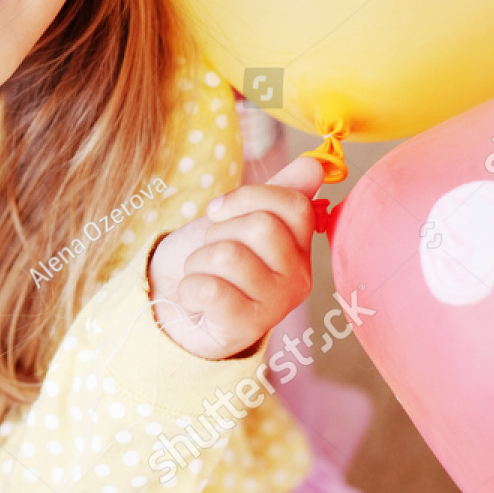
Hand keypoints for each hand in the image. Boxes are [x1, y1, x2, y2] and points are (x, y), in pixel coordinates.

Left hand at [147, 155, 322, 359]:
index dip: (247, 198)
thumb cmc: (213, 260)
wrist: (179, 307)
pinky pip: (211, 289)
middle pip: (261, 227)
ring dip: (199, 261)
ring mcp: (276, 305)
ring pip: (230, 256)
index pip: (294, 205)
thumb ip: (278, 191)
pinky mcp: (247, 327)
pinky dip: (189, 288)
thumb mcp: (240, 218)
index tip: (218, 210)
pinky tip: (195, 297)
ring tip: (203, 274)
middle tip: (211, 251)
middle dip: (218, 232)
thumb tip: (314, 165)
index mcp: (300, 247)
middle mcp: (298, 277)